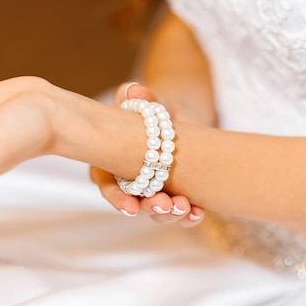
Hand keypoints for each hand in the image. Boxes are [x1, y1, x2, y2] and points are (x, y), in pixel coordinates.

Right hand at [90, 82, 204, 226]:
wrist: (182, 119)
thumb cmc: (155, 111)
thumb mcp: (148, 101)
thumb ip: (140, 96)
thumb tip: (134, 90)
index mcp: (111, 161)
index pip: (107, 185)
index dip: (117, 198)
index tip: (130, 208)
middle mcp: (129, 182)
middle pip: (134, 203)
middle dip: (149, 208)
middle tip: (165, 205)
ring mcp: (152, 192)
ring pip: (156, 212)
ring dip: (170, 215)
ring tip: (185, 208)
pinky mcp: (173, 197)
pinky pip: (178, 213)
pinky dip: (188, 215)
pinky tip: (198, 212)